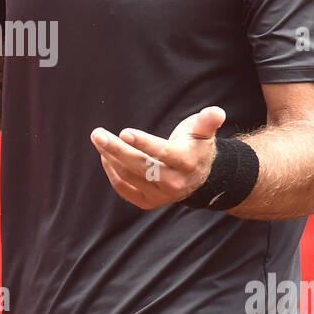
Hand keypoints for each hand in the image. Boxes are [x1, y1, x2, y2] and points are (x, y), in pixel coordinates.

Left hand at [90, 106, 226, 208]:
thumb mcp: (203, 131)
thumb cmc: (196, 146)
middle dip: (116, 149)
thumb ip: (208, 121)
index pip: (162, 153)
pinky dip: (111, 172)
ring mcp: (160, 194)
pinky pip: (124, 188)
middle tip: (97, 134)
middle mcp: (173, 181)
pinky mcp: (148, 202)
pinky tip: (105, 156)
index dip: (144, 143)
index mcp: (186, 162)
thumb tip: (217, 112)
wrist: (201, 178)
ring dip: (110, 158)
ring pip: (128, 176)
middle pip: (140, 165)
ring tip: (99, 140)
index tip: (124, 132)